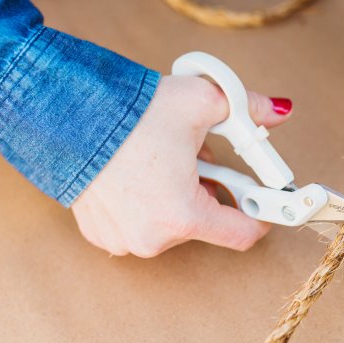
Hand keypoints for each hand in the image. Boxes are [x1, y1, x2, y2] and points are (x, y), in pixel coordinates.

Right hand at [71, 75, 292, 256]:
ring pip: (174, 222)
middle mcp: (152, 239)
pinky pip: (142, 224)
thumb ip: (248, 109)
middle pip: (207, 223)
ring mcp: (123, 241)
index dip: (260, 214)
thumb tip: (278, 111)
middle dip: (213, 191)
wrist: (65, 111)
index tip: (262, 199)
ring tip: (166, 162)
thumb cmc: (133, 111)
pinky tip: (141, 175)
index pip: (243, 234)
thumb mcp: (201, 101)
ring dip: (181, 196)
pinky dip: (150, 203)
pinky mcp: (101, 235)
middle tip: (205, 160)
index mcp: (182, 216)